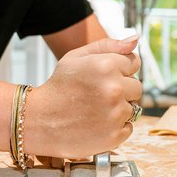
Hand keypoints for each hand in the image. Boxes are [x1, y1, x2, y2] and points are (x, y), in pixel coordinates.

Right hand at [25, 37, 141, 157]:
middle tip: (97, 95)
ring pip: (133, 108)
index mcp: (107, 65)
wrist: (39, 120)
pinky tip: (96, 124)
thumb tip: (136, 40)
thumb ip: (109, 45)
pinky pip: (128, 127)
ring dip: (118, 109)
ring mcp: (115, 114)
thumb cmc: (60, 86)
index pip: (134, 63)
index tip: (103, 77)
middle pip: (137, 87)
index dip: (119, 69)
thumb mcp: (77, 57)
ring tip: (94, 110)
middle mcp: (114, 89)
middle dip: (121, 89)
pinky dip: (115, 127)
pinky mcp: (115, 136)